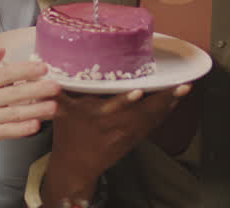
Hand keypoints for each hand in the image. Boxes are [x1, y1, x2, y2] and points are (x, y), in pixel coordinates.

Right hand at [0, 47, 59, 155]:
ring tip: (54, 107)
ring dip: (36, 110)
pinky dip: (21, 129)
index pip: (6, 74)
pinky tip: (35, 125)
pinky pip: (6, 132)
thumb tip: (2, 50)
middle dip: (38, 90)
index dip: (26, 70)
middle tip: (57, 87)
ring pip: (14, 114)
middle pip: (15, 94)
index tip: (44, 68)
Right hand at [41, 85, 190, 202]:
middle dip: (163, 99)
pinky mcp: (135, 137)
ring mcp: (129, 133)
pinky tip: (177, 99)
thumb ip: (57, 88)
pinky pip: (154, 123)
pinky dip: (167, 111)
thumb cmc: (69, 134)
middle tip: (181, 84)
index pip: (113, 108)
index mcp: (97, 116)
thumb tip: (43, 63)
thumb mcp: (60, 111)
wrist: (77, 166)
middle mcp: (116, 125)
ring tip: (185, 87)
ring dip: (170, 103)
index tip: (137, 90)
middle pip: (143, 112)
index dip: (126, 101)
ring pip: (153, 117)